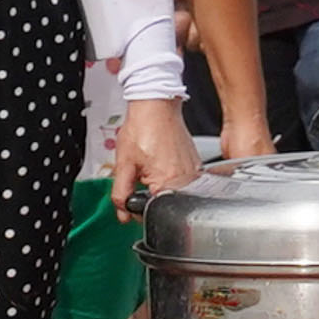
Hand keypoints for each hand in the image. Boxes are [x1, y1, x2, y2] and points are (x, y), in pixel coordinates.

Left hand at [110, 94, 195, 210]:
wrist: (156, 105)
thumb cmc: (143, 128)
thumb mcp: (124, 164)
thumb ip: (121, 193)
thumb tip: (122, 213)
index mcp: (167, 182)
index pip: (151, 213)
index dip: (137, 208)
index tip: (132, 192)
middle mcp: (186, 180)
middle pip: (164, 204)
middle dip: (148, 194)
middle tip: (141, 171)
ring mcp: (194, 173)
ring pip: (173, 194)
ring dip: (159, 185)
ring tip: (152, 163)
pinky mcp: (197, 166)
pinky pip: (182, 182)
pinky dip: (170, 177)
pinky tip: (162, 161)